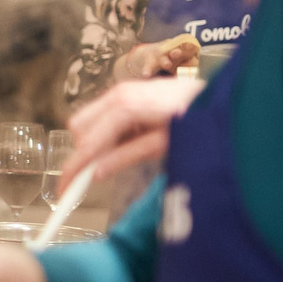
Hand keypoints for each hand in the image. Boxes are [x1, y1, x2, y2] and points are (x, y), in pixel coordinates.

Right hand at [66, 75, 203, 183]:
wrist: (217, 96)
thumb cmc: (195, 118)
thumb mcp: (162, 145)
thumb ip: (125, 157)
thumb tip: (95, 174)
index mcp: (124, 108)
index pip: (87, 145)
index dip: (73, 170)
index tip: (64, 191)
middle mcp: (117, 95)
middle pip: (79, 128)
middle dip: (83, 152)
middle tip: (100, 171)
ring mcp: (120, 90)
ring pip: (86, 120)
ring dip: (95, 141)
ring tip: (121, 153)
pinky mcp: (126, 91)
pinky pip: (101, 114)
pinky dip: (105, 131)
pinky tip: (128, 139)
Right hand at [114, 36, 198, 81]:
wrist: (150, 56)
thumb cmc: (173, 61)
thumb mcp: (183, 63)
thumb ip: (192, 69)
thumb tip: (203, 79)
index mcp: (182, 50)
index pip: (187, 47)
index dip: (189, 47)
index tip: (193, 47)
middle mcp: (170, 52)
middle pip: (174, 51)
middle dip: (176, 52)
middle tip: (177, 53)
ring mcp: (159, 56)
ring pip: (162, 57)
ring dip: (164, 60)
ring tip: (167, 64)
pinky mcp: (149, 63)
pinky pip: (148, 67)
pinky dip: (147, 70)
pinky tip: (146, 75)